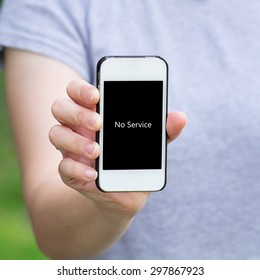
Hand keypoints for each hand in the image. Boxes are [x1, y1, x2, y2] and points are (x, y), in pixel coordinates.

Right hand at [49, 80, 186, 217]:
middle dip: (76, 112)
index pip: (77, 91)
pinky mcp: (71, 172)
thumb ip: (163, 130)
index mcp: (94, 113)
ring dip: (75, 141)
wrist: (126, 193)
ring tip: (98, 151)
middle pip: (60, 107)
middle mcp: (78, 127)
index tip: (97, 95)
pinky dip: (77, 169)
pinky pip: (63, 167)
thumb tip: (180, 117)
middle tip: (98, 122)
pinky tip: (94, 174)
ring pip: (56, 134)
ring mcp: (71, 149)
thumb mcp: (151, 145)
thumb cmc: (135, 161)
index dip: (81, 89)